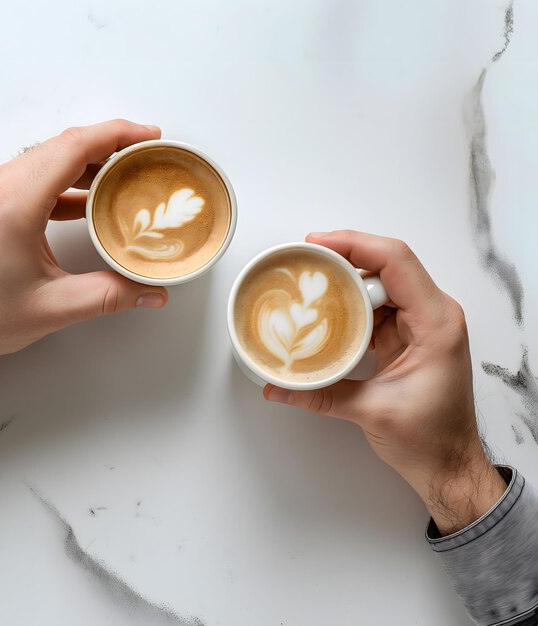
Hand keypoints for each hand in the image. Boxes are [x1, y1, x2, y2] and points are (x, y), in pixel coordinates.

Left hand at [0, 119, 167, 450]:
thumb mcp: (54, 307)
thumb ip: (110, 295)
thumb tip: (148, 291)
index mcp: (14, 205)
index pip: (72, 148)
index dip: (116, 136)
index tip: (146, 136)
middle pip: (62, 146)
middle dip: (108, 145)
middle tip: (142, 155)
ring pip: (46, 159)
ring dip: (86, 162)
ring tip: (120, 175)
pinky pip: (32, 177)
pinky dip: (65, 180)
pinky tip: (85, 199)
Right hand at [264, 231, 505, 534]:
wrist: (448, 464)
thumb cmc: (430, 439)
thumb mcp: (371, 411)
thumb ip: (320, 394)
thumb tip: (277, 387)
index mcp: (435, 322)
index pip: (395, 261)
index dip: (354, 244)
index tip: (317, 244)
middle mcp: (432, 314)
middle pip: (386, 264)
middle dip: (344, 256)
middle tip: (304, 260)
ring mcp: (419, 323)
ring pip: (380, 282)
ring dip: (346, 279)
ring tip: (310, 279)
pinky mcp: (406, 336)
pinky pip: (376, 305)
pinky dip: (350, 302)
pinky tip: (326, 307)